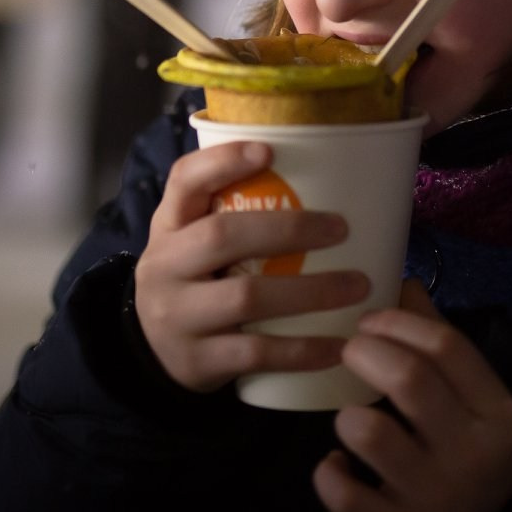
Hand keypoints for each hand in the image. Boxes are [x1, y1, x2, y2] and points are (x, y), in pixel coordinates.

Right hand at [134, 141, 368, 394]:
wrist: (152, 356)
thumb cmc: (195, 282)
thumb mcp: (193, 242)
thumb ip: (232, 213)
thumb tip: (322, 174)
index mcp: (168, 225)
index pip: (182, 180)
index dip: (222, 163)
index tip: (268, 151)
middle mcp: (164, 266)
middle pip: (222, 237)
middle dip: (288, 229)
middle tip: (342, 229)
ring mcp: (176, 316)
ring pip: (246, 298)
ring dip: (310, 291)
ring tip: (358, 286)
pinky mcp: (197, 360)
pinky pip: (256, 352)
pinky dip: (302, 350)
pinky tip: (339, 346)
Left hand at [312, 281, 511, 511]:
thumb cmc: (466, 450)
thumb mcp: (472, 399)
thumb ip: (440, 344)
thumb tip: (401, 284)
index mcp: (494, 409)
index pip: (446, 346)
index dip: (398, 322)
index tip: (368, 320)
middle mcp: (470, 451)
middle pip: (408, 379)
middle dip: (365, 353)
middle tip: (349, 352)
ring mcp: (434, 495)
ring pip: (370, 434)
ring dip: (347, 417)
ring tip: (349, 419)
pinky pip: (344, 494)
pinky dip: (329, 473)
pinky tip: (337, 463)